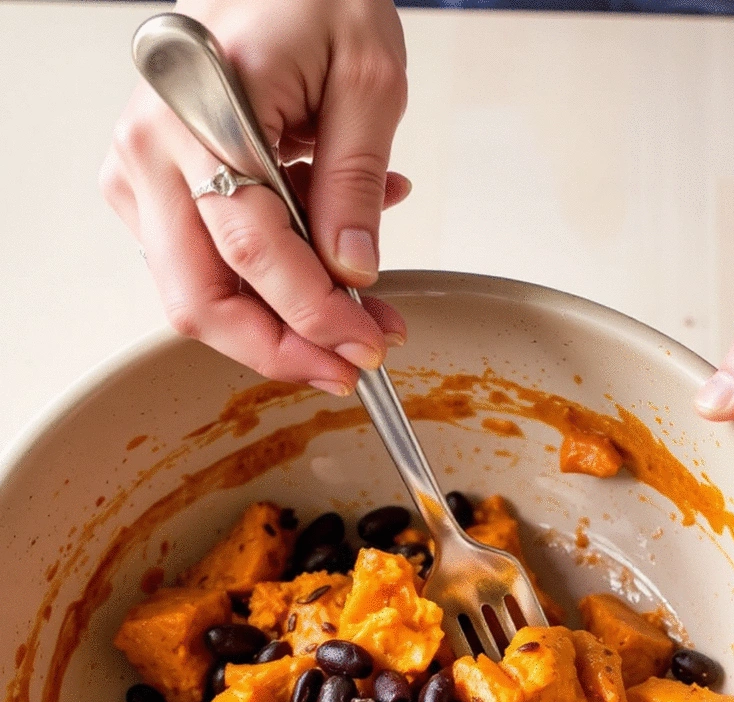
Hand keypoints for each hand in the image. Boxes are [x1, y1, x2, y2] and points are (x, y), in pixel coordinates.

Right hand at [100, 0, 409, 396]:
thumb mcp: (368, 79)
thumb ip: (356, 182)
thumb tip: (352, 274)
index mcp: (201, 113)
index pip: (253, 253)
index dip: (312, 318)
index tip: (365, 349)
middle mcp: (152, 148)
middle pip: (199, 299)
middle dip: (280, 349)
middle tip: (348, 365)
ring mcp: (140, 172)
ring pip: (197, 294)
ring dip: (280, 319)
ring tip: (357, 303)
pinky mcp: (150, 188)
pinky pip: (205, 265)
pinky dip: (267, 282)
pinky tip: (322, 253)